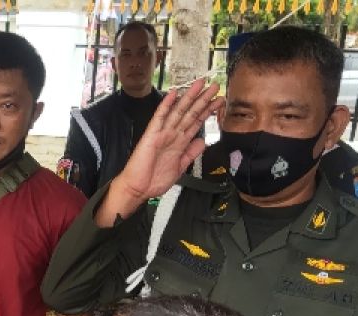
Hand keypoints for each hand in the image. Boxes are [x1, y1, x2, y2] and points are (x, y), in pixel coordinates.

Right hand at [110, 78, 223, 206]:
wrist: (139, 189)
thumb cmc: (155, 180)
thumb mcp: (180, 167)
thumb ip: (191, 153)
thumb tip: (202, 141)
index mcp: (180, 143)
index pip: (196, 122)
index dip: (208, 111)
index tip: (219, 101)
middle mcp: (172, 135)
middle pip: (190, 113)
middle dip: (203, 100)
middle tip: (215, 86)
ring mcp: (162, 133)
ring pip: (178, 112)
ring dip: (189, 98)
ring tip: (200, 84)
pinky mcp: (151, 135)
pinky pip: (159, 117)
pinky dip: (166, 106)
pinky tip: (173, 94)